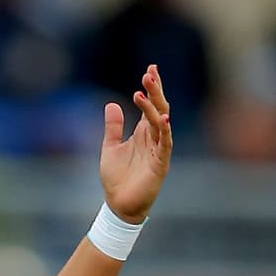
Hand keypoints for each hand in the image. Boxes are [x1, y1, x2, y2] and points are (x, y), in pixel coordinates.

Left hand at [99, 65, 171, 223]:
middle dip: (155, 90)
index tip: (150, 69)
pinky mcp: (160, 164)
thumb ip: (113, 127)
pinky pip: (165, 143)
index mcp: (143, 133)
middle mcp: (153, 138)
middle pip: (159, 108)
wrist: (118, 206)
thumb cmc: (116, 179)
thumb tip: (111, 104)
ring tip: (147, 88)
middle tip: (149, 73)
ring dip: (155, 105)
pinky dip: (165, 130)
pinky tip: (163, 117)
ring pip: (162, 121)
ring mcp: (159, 150)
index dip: (152, 88)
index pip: (151, 105)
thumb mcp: (110, 148)